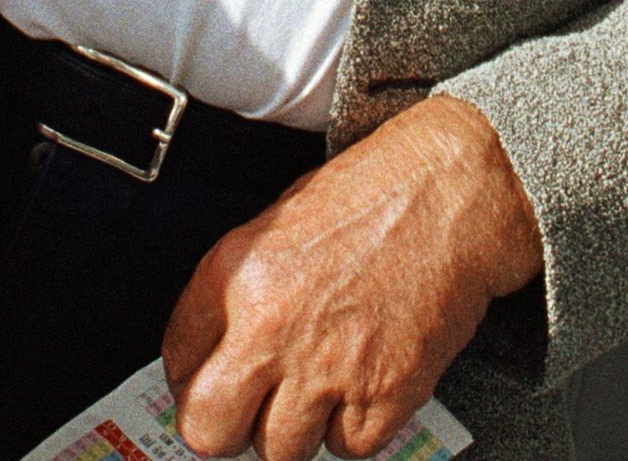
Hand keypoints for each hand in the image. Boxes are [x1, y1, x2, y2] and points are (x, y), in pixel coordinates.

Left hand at [162, 96, 543, 460]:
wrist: (450, 193)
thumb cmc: (373, 195)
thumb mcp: (277, 222)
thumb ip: (238, 289)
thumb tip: (217, 347)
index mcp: (236, 277)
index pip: (177, 362)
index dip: (193, 376)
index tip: (210, 378)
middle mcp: (271, 329)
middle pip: (209, 432)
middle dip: (225, 428)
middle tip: (247, 410)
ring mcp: (328, 368)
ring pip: (280, 452)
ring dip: (295, 428)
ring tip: (316, 390)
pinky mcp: (385, 393)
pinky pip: (349, 448)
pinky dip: (355, 429)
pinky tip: (361, 387)